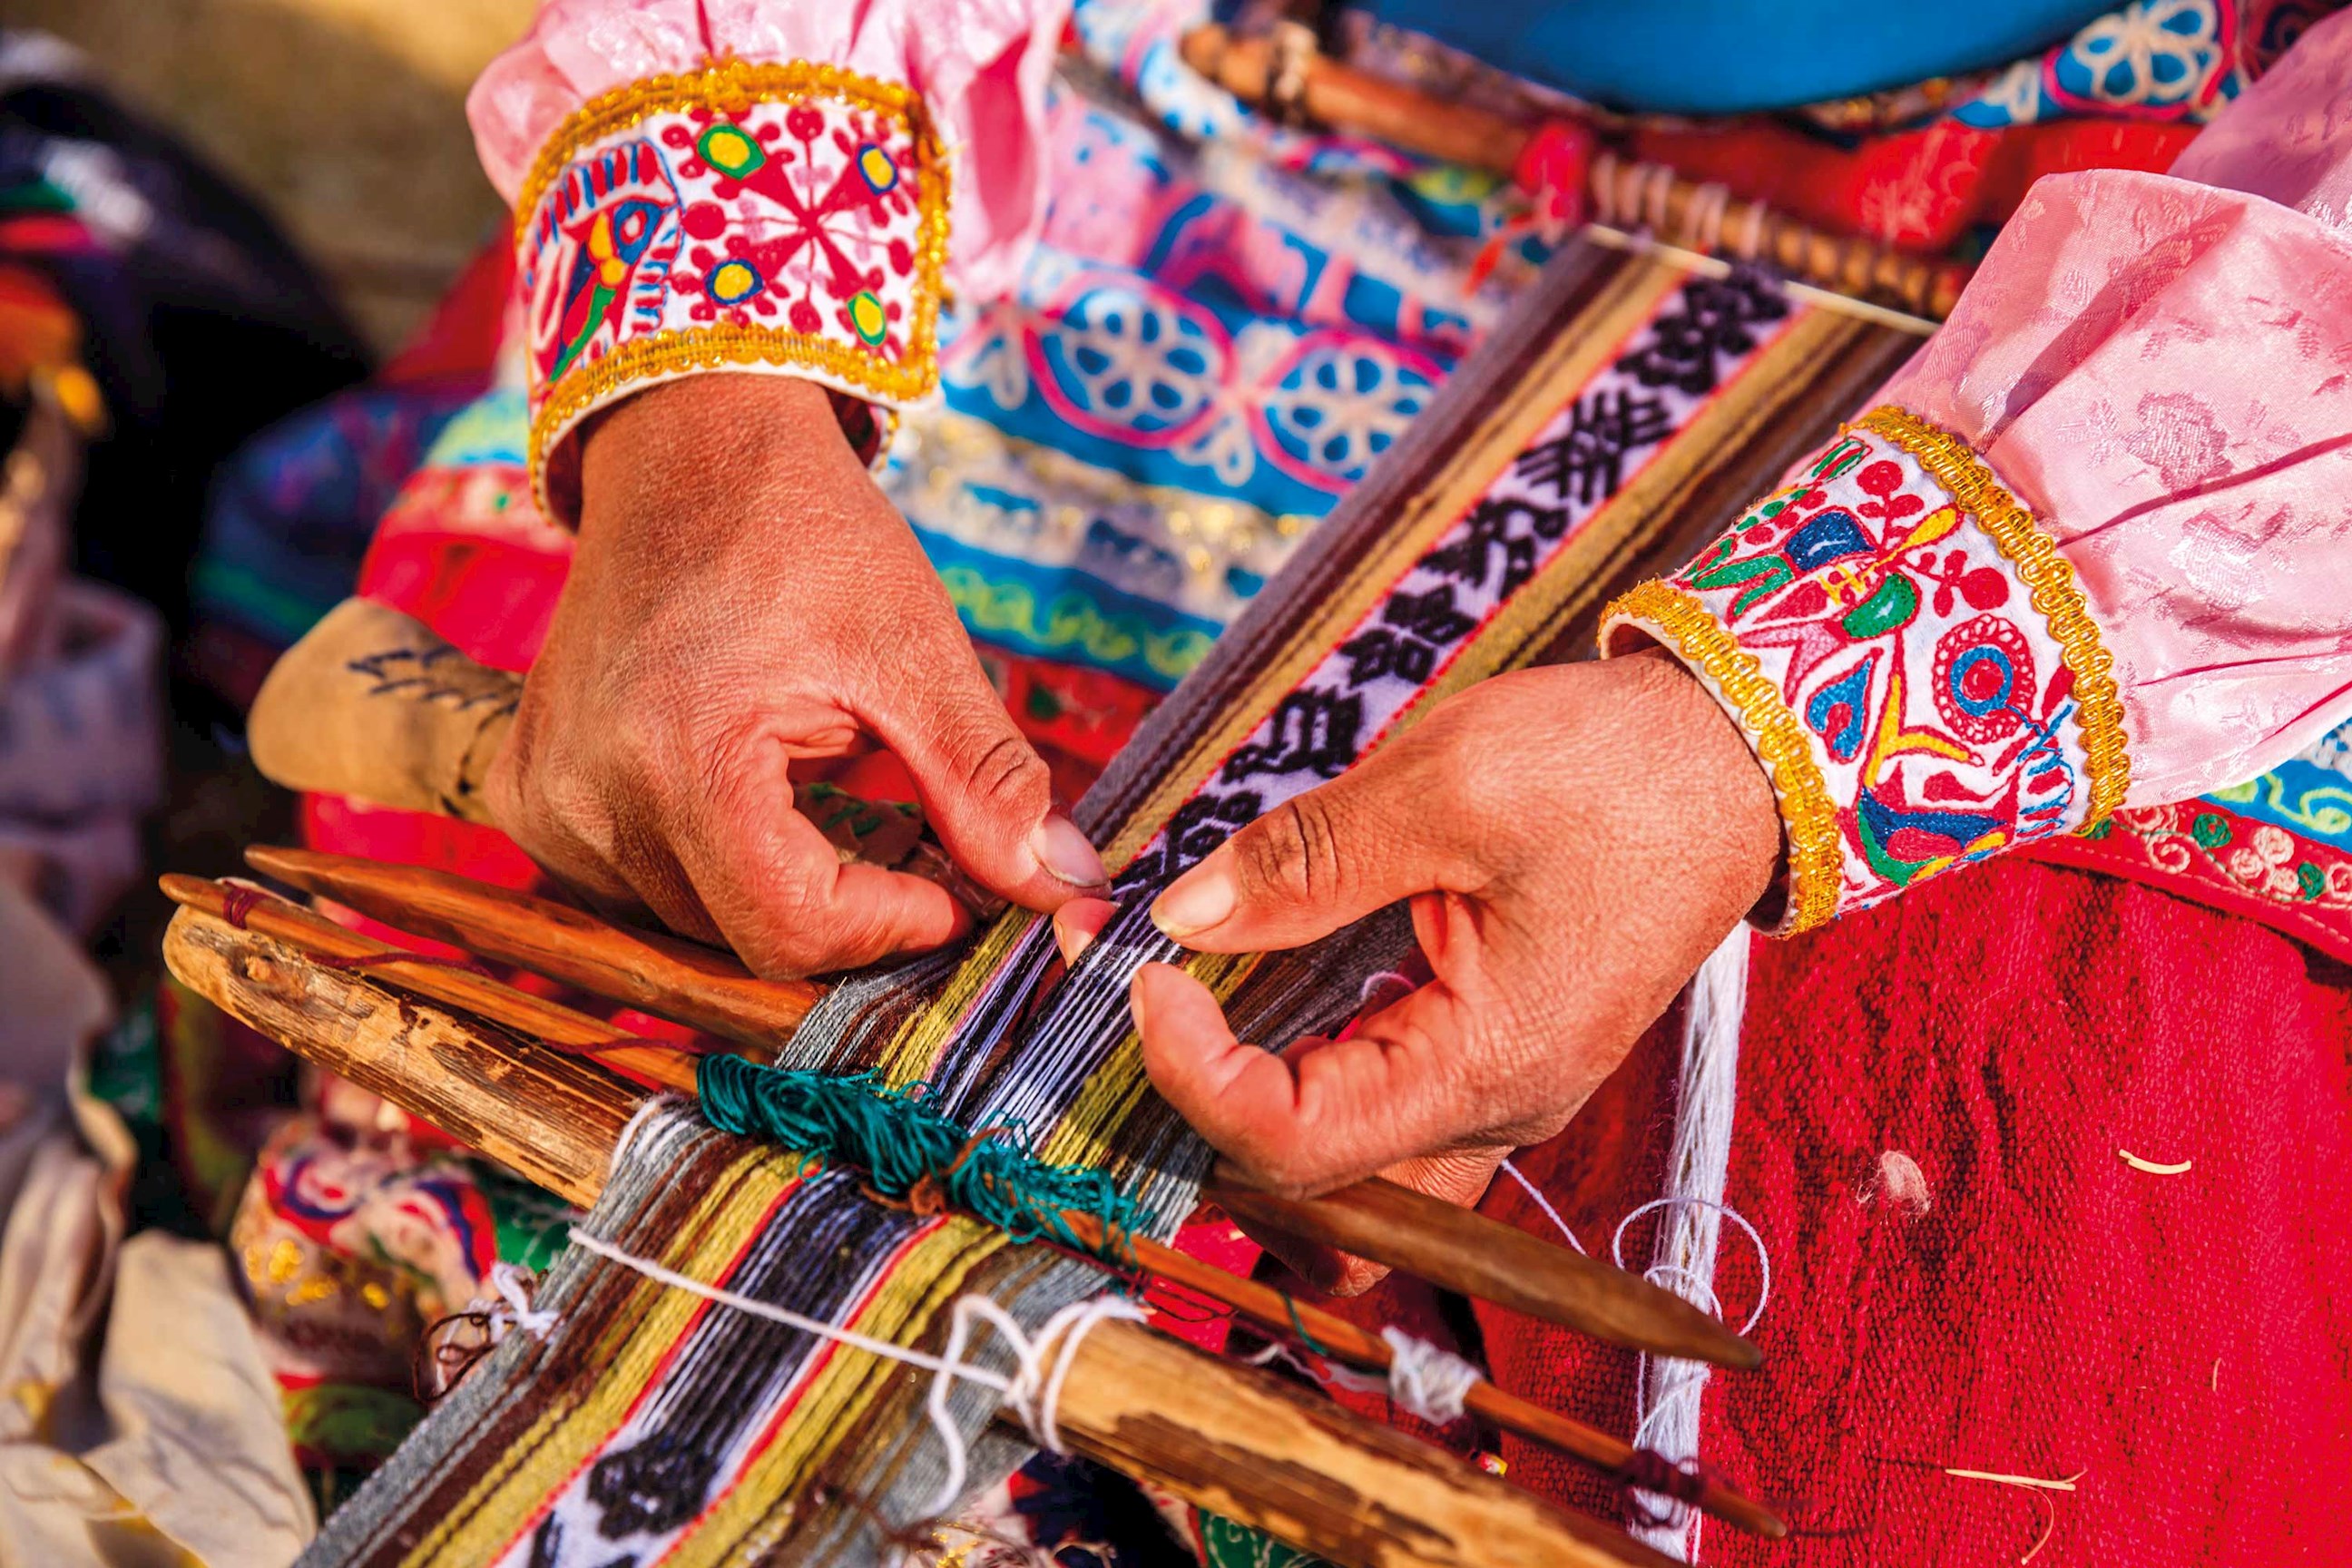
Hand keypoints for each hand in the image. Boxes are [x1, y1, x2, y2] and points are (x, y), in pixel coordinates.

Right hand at [489, 375, 1105, 976]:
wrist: (687, 450)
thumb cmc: (803, 533)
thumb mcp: (916, 648)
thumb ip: (983, 780)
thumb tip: (1060, 890)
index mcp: (682, 754)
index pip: (790, 927)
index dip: (889, 927)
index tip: (952, 890)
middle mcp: (588, 793)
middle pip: (743, 936)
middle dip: (846, 908)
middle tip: (909, 840)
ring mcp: (545, 801)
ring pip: (691, 924)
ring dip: (775, 889)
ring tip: (825, 795)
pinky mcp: (527, 796)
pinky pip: (632, 888)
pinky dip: (706, 867)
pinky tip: (744, 792)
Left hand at [1119, 651, 1778, 1273]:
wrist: (1735, 758)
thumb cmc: (1618, 768)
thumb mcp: (1450, 785)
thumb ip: (1307, 860)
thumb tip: (1185, 916)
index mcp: (1490, 1067)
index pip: (1295, 1145)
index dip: (1190, 1073)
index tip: (1142, 971)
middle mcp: (1493, 1108)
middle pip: (1305, 1180)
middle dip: (1199, 1096)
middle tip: (1139, 978)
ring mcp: (1493, 1088)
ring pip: (1335, 1159)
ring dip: (1242, 1090)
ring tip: (1181, 983)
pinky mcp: (1487, 1050)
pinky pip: (1370, 1101)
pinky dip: (1293, 1058)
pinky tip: (1251, 976)